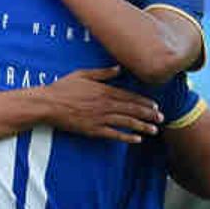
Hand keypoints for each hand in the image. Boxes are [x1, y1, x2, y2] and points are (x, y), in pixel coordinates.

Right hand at [31, 66, 161, 142]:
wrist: (48, 104)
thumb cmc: (63, 88)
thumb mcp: (83, 74)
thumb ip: (103, 73)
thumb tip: (119, 69)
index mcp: (104, 90)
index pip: (129, 97)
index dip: (144, 102)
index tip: (155, 106)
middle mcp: (105, 105)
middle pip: (132, 110)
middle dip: (148, 115)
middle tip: (161, 118)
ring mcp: (100, 118)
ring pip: (126, 123)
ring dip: (142, 126)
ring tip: (154, 130)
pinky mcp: (92, 130)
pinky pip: (114, 134)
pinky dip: (127, 137)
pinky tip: (137, 139)